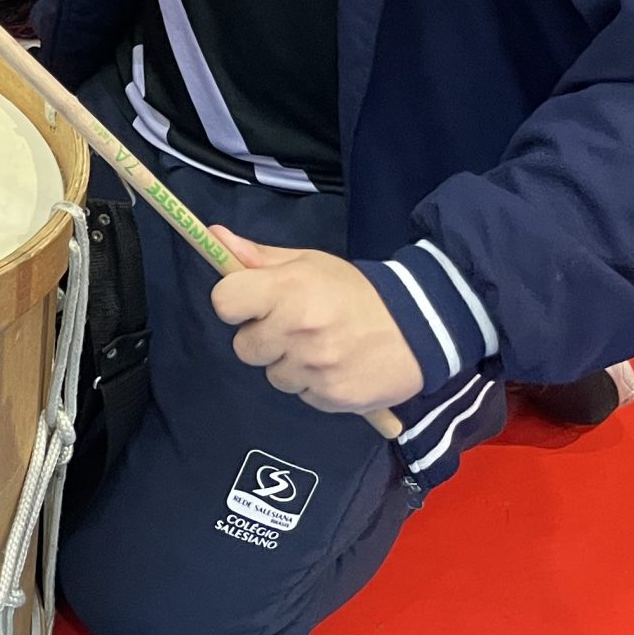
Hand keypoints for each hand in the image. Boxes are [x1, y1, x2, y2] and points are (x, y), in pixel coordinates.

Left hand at [210, 228, 424, 416]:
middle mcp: (296, 331)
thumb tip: (213, 236)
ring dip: (289, 363)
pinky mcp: (331, 397)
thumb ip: (258, 256)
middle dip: (263, 336)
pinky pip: (301, 394)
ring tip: (321, 346)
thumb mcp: (308, 263)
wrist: (419, 326)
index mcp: (287, 291)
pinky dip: (313, 385)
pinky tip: (336, 366)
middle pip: (243, 346)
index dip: (235, 303)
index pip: (224, 302)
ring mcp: (314, 368)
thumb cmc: (355, 291)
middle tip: (294, 325)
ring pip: (272, 374)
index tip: (253, 303)